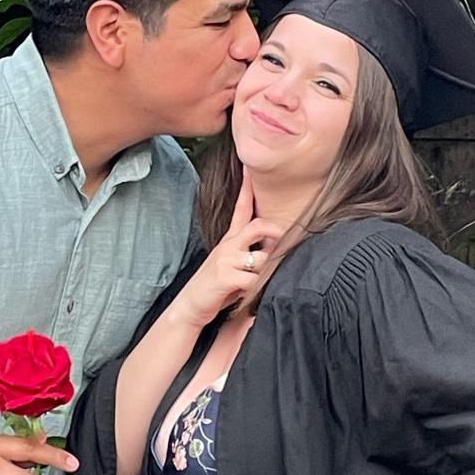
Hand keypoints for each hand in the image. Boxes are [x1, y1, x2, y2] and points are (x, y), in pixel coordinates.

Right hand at [169, 172, 287, 326]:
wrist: (191, 305)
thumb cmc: (216, 286)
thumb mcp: (230, 263)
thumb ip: (248, 252)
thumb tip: (273, 247)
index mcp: (229, 240)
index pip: (240, 209)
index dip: (246, 188)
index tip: (249, 168)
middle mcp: (227, 246)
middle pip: (257, 226)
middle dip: (274, 231)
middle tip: (282, 240)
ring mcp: (225, 260)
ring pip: (261, 257)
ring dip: (262, 272)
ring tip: (251, 281)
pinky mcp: (226, 277)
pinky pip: (254, 279)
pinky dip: (253, 289)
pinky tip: (242, 293)